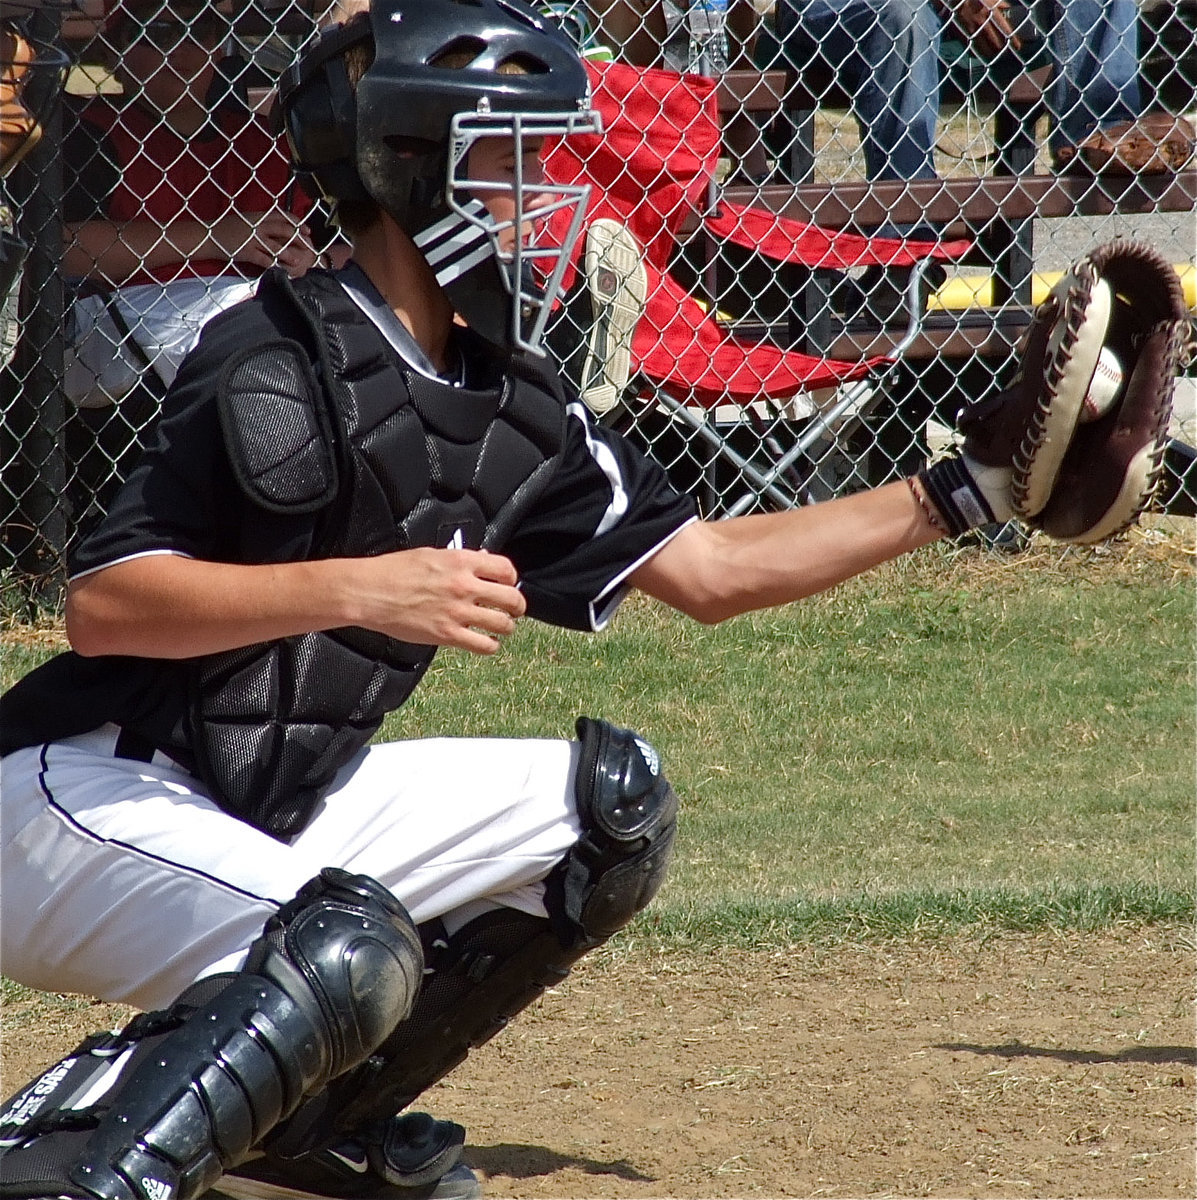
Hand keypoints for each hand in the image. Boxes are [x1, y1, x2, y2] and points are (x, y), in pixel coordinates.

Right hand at [207, 210, 319, 275]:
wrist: (207, 235)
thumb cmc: (225, 228)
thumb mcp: (244, 219)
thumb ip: (260, 221)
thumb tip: (275, 225)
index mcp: (257, 215)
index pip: (282, 216)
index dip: (297, 223)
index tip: (307, 230)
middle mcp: (257, 225)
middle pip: (284, 230)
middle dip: (299, 238)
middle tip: (308, 246)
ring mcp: (252, 239)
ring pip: (276, 246)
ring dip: (289, 254)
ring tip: (298, 261)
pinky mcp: (246, 252)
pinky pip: (264, 260)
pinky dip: (274, 266)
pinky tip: (281, 270)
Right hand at [349, 548, 526, 654]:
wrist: (370, 592)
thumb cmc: (394, 571)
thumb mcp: (431, 554)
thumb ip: (460, 560)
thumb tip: (482, 560)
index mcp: (461, 562)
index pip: (505, 569)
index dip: (511, 579)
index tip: (508, 585)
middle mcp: (464, 586)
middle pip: (511, 598)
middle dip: (517, 606)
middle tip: (514, 610)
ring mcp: (458, 611)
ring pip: (503, 624)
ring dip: (506, 627)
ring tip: (500, 627)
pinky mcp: (448, 635)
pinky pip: (484, 645)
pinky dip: (490, 646)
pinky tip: (486, 642)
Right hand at [949, 0, 1020, 57]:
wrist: (956, 0)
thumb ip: (1001, 4)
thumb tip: (1009, 10)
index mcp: (992, 13)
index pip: (1006, 31)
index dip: (1013, 40)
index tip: (1018, 47)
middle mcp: (984, 24)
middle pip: (996, 43)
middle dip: (1002, 50)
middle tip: (1006, 54)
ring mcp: (973, 32)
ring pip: (984, 49)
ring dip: (991, 55)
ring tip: (995, 56)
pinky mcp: (963, 37)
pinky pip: (972, 49)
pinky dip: (978, 54)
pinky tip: (981, 55)